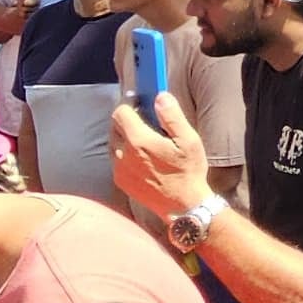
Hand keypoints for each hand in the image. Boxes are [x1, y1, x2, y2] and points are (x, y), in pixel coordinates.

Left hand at [110, 93, 213, 215]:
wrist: (183, 207)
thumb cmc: (188, 172)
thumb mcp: (188, 140)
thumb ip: (172, 116)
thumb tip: (160, 96)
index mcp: (139, 141)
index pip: (120, 112)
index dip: (130, 105)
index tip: (141, 105)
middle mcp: (123, 154)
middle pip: (114, 126)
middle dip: (126, 120)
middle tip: (144, 122)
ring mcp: (119, 169)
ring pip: (113, 143)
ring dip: (124, 137)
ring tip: (144, 140)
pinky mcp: (121, 181)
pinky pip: (115, 160)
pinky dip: (124, 154)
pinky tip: (142, 158)